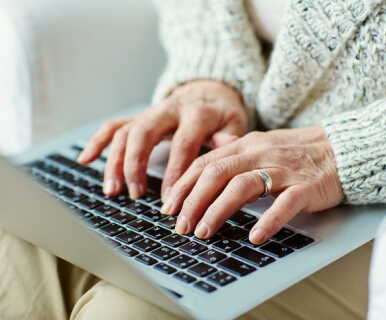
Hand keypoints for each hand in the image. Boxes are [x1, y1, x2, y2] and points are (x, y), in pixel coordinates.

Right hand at [77, 80, 246, 198]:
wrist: (210, 90)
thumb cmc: (223, 113)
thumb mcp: (235, 122)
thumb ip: (229, 135)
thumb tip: (227, 146)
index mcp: (197, 113)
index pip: (183, 143)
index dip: (175, 172)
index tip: (170, 199)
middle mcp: (170, 109)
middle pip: (144, 133)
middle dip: (136, 165)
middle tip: (136, 194)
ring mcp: (151, 112)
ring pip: (125, 132)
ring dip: (115, 161)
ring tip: (113, 190)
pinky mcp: (140, 116)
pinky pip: (114, 125)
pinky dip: (98, 142)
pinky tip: (85, 160)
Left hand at [162, 126, 342, 243]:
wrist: (341, 148)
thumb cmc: (299, 151)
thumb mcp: (263, 143)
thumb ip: (236, 149)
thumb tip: (210, 151)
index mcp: (247, 145)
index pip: (206, 162)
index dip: (184, 185)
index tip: (169, 207)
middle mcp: (260, 153)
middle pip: (217, 174)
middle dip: (193, 201)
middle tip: (181, 226)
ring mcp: (283, 169)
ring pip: (243, 186)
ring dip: (219, 210)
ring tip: (205, 232)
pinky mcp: (306, 186)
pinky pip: (284, 203)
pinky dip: (268, 219)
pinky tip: (255, 235)